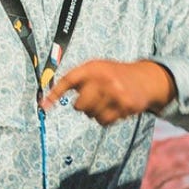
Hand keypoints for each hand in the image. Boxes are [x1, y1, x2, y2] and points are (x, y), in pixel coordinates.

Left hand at [41, 60, 175, 124]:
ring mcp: (115, 93)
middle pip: (79, 105)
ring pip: (91, 115)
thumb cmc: (115, 74)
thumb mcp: (97, 68)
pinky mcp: (125, 106)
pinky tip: (113, 108)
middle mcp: (104, 79)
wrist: (145, 78)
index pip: (68, 80)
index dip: (54, 93)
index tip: (43, 106)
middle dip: (83, 106)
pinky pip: (104, 121)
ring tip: (105, 102)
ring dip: (95, 112)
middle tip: (92, 99)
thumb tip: (49, 98)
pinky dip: (105, 118)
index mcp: (93, 67)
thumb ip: (78, 79)